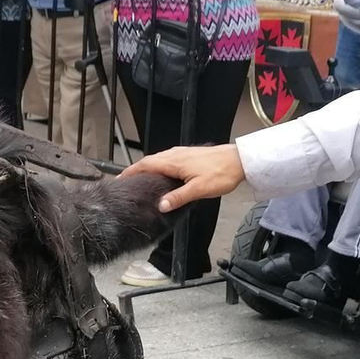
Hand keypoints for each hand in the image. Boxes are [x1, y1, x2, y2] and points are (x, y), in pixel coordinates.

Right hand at [120, 143, 243, 211]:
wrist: (239, 161)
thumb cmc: (221, 173)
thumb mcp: (198, 190)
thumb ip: (178, 197)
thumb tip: (160, 205)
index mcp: (173, 162)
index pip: (146, 165)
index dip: (131, 172)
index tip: (120, 180)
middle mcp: (175, 154)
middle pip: (150, 161)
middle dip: (136, 170)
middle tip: (127, 182)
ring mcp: (182, 153)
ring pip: (159, 159)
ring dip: (147, 168)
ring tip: (140, 180)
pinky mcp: (189, 155)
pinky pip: (167, 159)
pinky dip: (158, 166)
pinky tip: (162, 175)